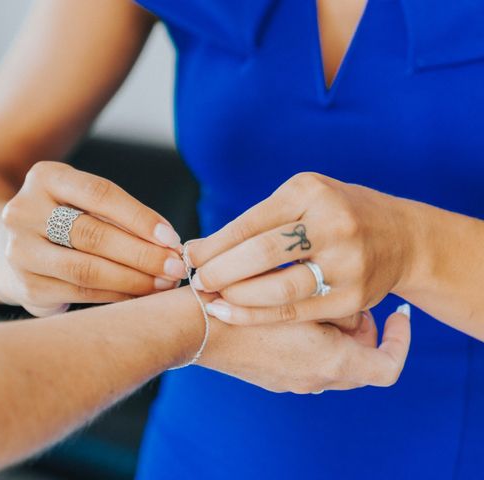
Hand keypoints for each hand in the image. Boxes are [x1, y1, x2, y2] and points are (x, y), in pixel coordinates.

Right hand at [0, 161, 186, 315]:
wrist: (15, 247)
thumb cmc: (67, 221)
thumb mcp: (85, 202)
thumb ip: (120, 216)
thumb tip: (170, 244)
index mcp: (45, 177)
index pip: (100, 194)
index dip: (139, 218)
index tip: (172, 239)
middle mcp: (24, 211)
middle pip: (92, 234)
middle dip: (142, 254)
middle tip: (175, 268)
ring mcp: (20, 251)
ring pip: (86, 269)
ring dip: (133, 279)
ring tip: (163, 284)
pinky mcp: (27, 286)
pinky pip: (81, 293)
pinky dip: (117, 296)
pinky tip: (140, 297)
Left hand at [187, 172, 414, 325]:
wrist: (399, 237)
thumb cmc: (334, 214)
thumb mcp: (302, 199)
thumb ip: (259, 220)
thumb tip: (200, 249)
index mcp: (310, 193)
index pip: (251, 222)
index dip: (215, 244)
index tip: (190, 257)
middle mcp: (332, 224)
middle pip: (262, 253)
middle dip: (220, 271)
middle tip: (196, 281)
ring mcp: (346, 263)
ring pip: (279, 288)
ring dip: (236, 297)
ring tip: (211, 299)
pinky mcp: (352, 297)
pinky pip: (295, 312)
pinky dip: (257, 316)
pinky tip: (231, 313)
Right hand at [200, 304, 411, 392]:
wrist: (192, 328)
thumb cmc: (243, 306)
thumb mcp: (299, 295)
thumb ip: (335, 303)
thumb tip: (352, 308)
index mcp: (331, 362)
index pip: (388, 366)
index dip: (399, 341)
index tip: (396, 315)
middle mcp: (314, 378)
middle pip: (358, 359)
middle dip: (359, 328)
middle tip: (346, 296)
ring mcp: (290, 381)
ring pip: (330, 359)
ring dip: (331, 332)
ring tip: (313, 298)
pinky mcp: (269, 376)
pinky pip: (303, 360)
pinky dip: (306, 339)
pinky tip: (287, 311)